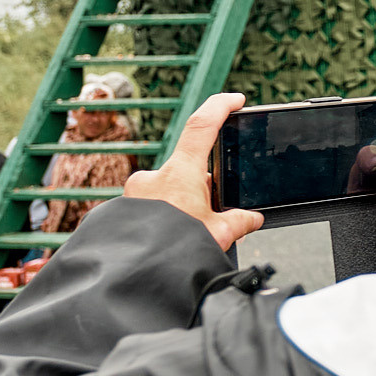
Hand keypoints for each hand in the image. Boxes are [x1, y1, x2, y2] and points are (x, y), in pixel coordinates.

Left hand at [124, 92, 263, 251]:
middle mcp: (154, 176)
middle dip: (202, 188)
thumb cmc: (174, 251)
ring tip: (189, 234)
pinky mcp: (124, 209)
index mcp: (181, 172)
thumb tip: (251, 218)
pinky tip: (170, 238)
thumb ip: (238, 222)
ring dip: (181, 206)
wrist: (135, 275)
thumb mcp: (217, 235)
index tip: (235, 100)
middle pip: (188, 169)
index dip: (220, 107)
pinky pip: (149, 206)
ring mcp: (136, 192)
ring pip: (168, 190)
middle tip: (212, 213)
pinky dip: (163, 217)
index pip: (202, 126)